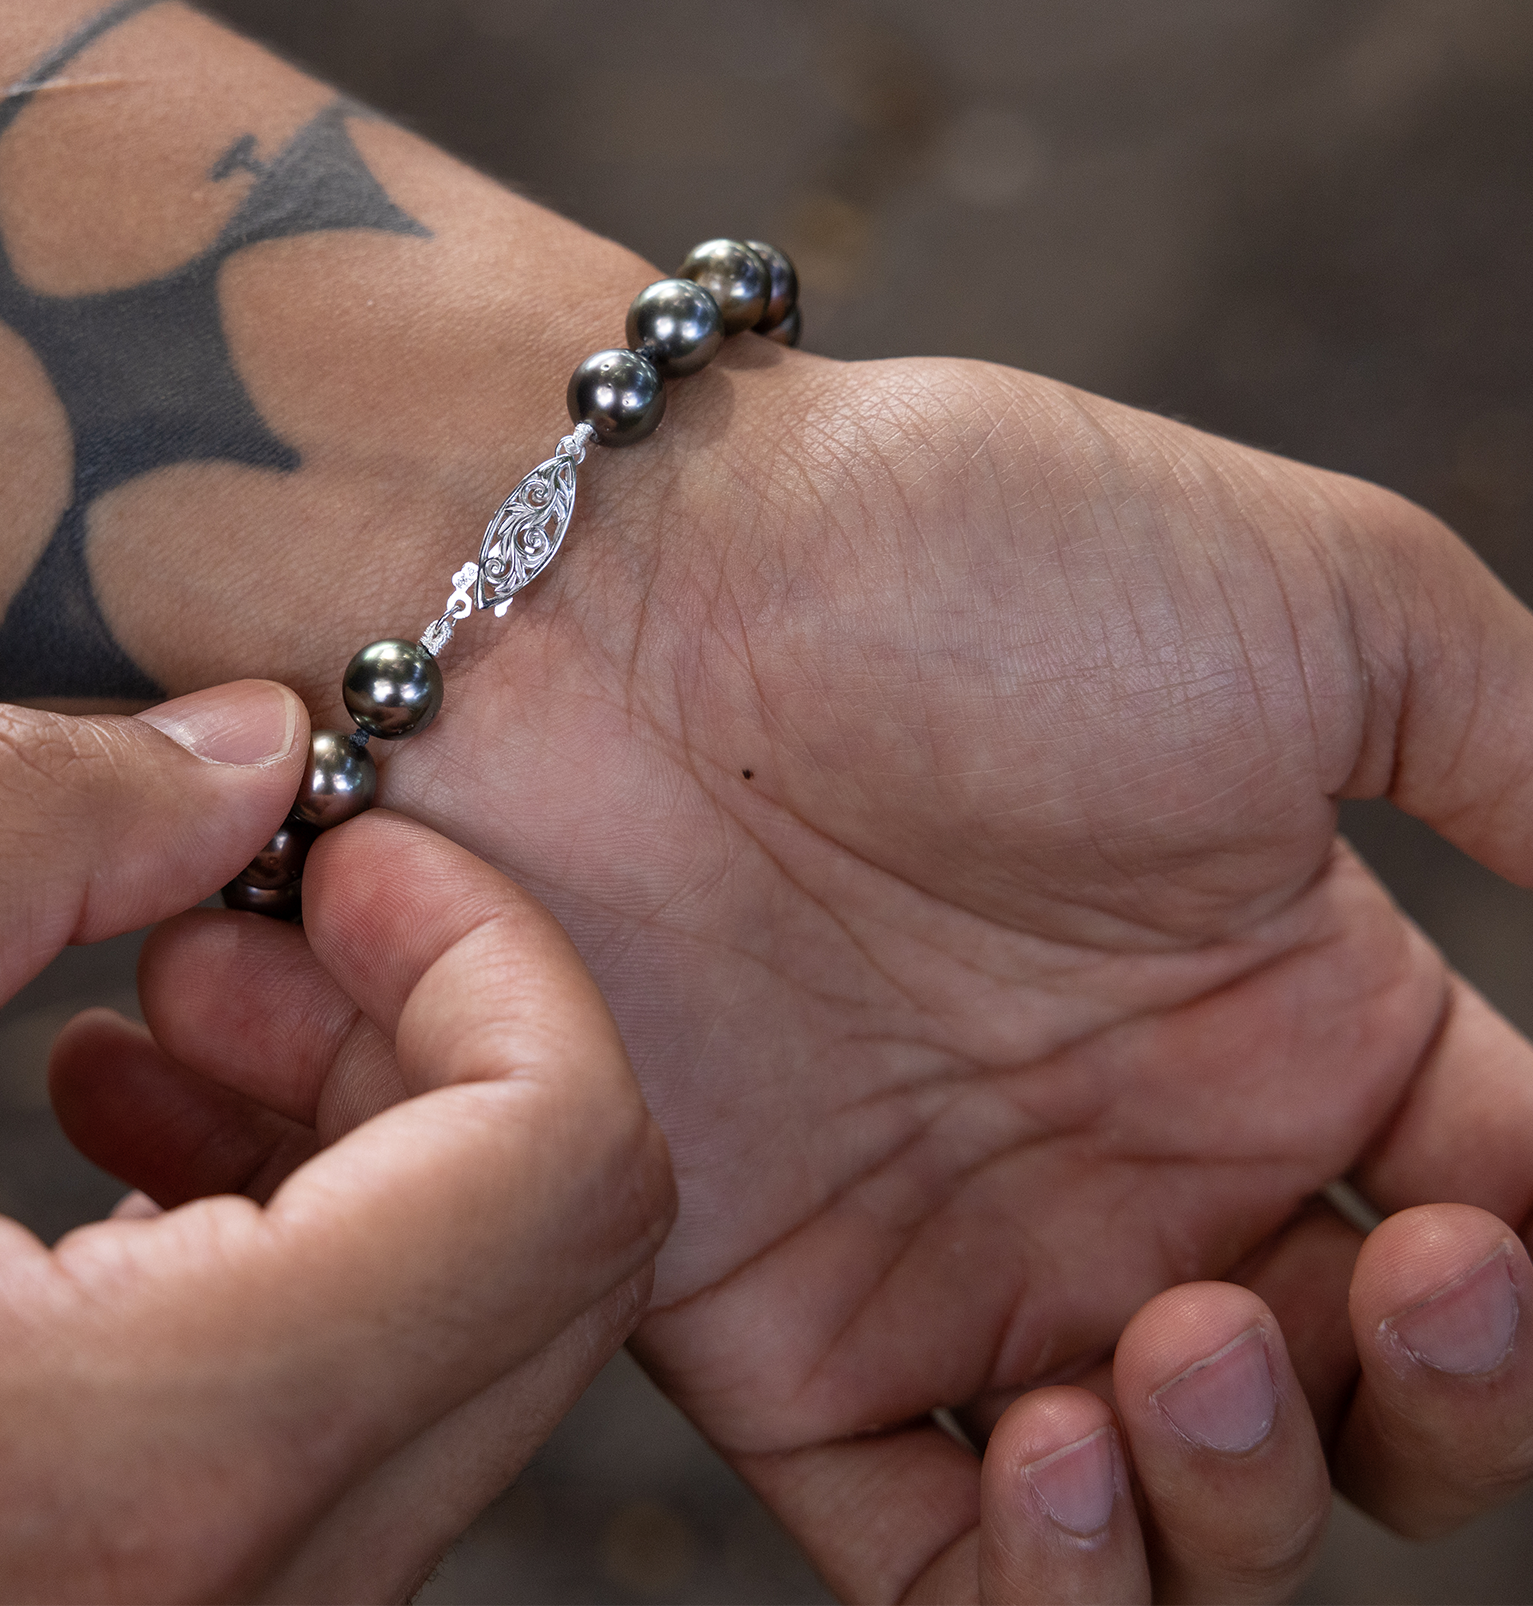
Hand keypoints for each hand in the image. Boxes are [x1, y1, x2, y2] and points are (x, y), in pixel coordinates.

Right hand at [0, 683, 671, 1601]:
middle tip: (221, 925)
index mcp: (157, 1457)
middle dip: (420, 1020)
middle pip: (557, 1242)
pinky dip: (303, 1240)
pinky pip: (373, 1411)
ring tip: (142, 1016)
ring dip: (358, 1121)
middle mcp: (256, 1600)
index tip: (339, 858)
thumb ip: (9, 835)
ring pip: (479, 1324)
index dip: (490, 950)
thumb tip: (256, 739)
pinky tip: (117, 1149)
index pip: (564, 1166)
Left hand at [113, 352, 1532, 1589]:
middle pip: (1379, 1399)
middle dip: (1450, 1395)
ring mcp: (966, 1249)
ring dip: (1256, 1500)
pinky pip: (937, 1559)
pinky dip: (1050, 1583)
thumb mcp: (1325, 605)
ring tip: (1192, 1349)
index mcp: (1287, 1003)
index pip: (1518, 1203)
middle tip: (1420, 1270)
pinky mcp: (784, 1323)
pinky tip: (1059, 1453)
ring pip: (1190, 1513)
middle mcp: (1141, 1152)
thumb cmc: (958, 556)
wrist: (616, 589)